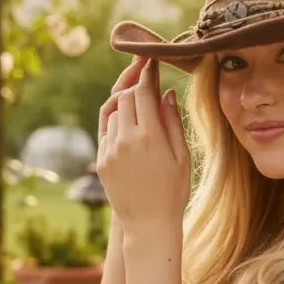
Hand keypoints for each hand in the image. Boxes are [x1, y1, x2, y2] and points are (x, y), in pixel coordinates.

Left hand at [96, 58, 190, 233]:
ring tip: (137, 94)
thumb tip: (166, 93)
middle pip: (126, 96)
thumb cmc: (174, 191)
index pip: (144, 91)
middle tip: (144, 71)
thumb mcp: (181, 156)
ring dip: (125, 101)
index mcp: (150, 136)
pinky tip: (127, 117)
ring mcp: (110, 150)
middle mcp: (126, 139)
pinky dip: (116, 118)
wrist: (149, 223)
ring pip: (113, 111)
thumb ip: (172, 121)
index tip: (151, 59)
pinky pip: (105, 129)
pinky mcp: (101, 160)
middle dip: (135, 82)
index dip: (147, 72)